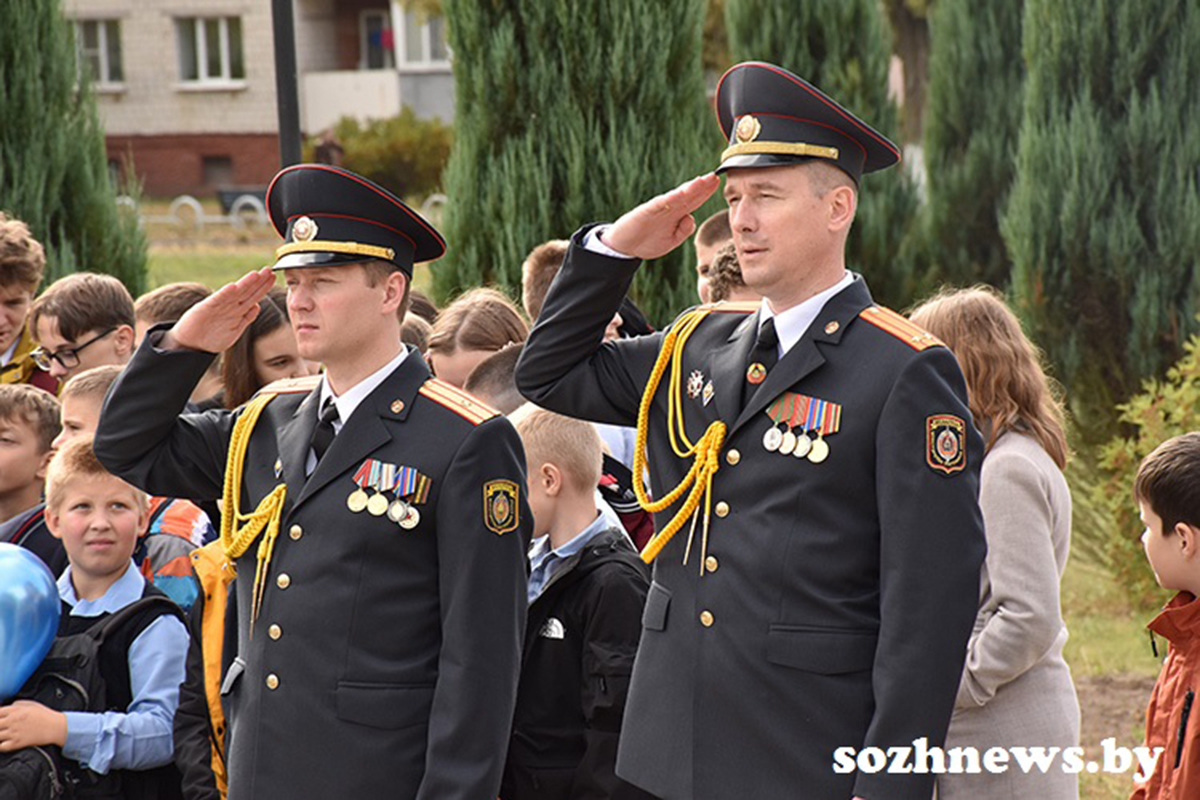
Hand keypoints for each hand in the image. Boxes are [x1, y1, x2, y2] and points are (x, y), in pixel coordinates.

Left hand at [0, 700, 67, 749]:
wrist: (55, 727)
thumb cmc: (45, 715)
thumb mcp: (31, 704)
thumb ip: (17, 704)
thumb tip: (7, 706)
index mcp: (15, 710)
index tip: (0, 718)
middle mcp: (12, 721)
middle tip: (2, 727)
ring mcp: (14, 733)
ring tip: (3, 734)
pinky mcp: (17, 743)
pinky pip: (1, 747)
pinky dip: (0, 745)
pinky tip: (3, 743)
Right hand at [164, 266, 275, 352]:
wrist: (191, 344)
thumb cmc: (212, 337)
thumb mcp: (234, 331)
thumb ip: (246, 319)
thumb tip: (257, 306)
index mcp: (237, 311)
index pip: (253, 296)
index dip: (263, 287)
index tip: (273, 277)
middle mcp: (229, 306)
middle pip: (247, 291)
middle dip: (258, 281)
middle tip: (269, 269)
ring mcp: (218, 306)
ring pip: (234, 293)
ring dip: (245, 284)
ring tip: (256, 274)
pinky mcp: (205, 308)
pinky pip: (217, 300)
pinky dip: (225, 293)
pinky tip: (233, 286)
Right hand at [601, 173, 720, 259]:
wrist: (623, 246)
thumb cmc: (647, 242)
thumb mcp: (671, 241)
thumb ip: (684, 231)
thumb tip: (692, 218)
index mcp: (676, 215)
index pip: (694, 200)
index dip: (706, 192)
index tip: (717, 183)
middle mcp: (669, 208)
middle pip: (688, 195)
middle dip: (701, 186)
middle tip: (714, 176)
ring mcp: (658, 209)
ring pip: (677, 196)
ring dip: (689, 188)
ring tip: (702, 180)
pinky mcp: (646, 211)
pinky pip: (660, 204)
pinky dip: (671, 198)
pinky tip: (681, 193)